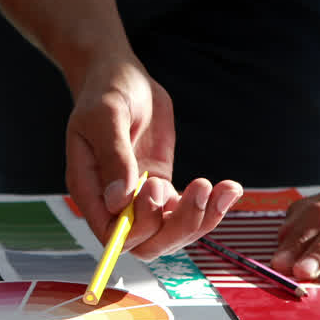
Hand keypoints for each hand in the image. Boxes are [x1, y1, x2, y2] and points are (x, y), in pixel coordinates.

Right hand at [64, 57, 242, 258]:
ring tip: (220, 188)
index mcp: (90, 189)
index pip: (111, 234)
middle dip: (176, 226)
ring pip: (170, 233)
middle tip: (196, 188)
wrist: (121, 76)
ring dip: (200, 219)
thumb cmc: (105, 91)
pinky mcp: (163, 188)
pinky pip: (186, 212)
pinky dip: (212, 207)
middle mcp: (114, 202)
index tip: (154, 188)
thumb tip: (119, 200)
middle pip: (146, 243)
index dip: (137, 228)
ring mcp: (141, 198)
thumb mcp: (106, 116)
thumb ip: (113, 157)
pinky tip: (229, 188)